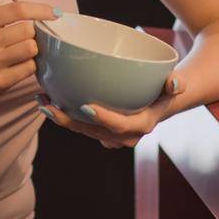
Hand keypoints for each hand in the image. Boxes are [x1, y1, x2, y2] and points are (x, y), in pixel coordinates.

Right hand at [0, 0, 58, 106]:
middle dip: (33, 33)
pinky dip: (30, 66)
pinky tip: (20, 64)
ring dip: (33, 50)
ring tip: (23, 50)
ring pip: (31, 50)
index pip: (18, 9)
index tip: (55, 13)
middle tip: (28, 36)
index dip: (41, 9)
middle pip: (28, 31)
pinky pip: (29, 69)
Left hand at [36, 73, 184, 149]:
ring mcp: (110, 136)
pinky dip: (63, 115)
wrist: (161, 101)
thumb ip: (176, 84)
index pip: (120, 126)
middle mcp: (124, 136)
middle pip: (93, 132)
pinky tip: (46, 101)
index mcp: (141, 126)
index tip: (85, 106)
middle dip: (70, 121)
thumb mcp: (174, 85)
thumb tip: (175, 82)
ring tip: (42, 102)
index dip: (103, 119)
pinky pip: (80, 126)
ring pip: (82, 131)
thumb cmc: (165, 89)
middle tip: (50, 105)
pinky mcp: (100, 130)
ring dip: (61, 118)